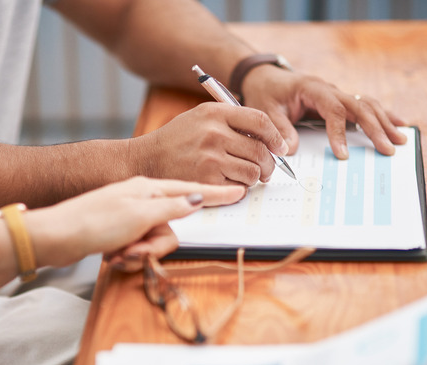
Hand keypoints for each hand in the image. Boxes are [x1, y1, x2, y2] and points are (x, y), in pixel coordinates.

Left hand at [23, 177, 244, 270]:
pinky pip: (136, 248)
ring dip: (137, 254)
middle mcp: (140, 201)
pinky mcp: (117, 233)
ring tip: (117, 254)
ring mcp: (128, 217)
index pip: (189, 191)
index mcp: (148, 189)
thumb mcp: (139, 214)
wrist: (55, 235)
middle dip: (153, 246)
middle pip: (169, 228)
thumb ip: (171, 207)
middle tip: (132, 250)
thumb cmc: (95, 220)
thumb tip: (196, 198)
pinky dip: (126, 256)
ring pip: (152, 242)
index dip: (213, 195)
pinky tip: (110, 256)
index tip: (237, 192)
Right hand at [131, 102, 289, 185]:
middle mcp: (214, 133)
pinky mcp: (206, 181)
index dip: (275, 136)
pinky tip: (228, 184)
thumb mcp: (201, 117)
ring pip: (253, 172)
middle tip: (267, 170)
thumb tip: (269, 138)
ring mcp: (210, 158)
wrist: (146, 159)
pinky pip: (239, 188)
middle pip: (261, 150)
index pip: (260, 120)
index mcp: (215, 113)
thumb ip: (231, 121)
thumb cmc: (176, 140)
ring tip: (245, 177)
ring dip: (254, 178)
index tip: (280, 147)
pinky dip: (239, 189)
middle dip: (269, 164)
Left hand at [241, 65, 407, 159]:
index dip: (339, 133)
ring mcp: (338, 93)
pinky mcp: (340, 100)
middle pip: (358, 107)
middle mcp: (330, 89)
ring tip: (400, 140)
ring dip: (384, 122)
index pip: (332, 110)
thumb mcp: (266, 110)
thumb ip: (279, 129)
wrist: (266, 77)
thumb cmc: (266, 93)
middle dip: (375, 128)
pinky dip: (383, 115)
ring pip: (367, 105)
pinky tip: (399, 125)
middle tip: (387, 149)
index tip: (343, 155)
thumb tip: (291, 150)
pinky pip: (365, 106)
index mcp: (312, 88)